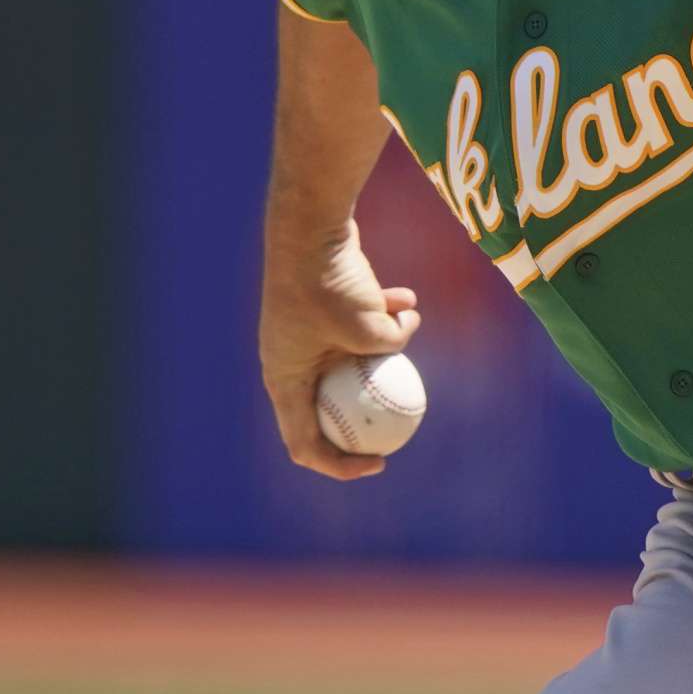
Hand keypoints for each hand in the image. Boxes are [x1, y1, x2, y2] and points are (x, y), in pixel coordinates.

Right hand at [260, 217, 420, 479]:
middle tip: (407, 418)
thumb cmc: (328, 284)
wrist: (310, 229)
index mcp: (285, 382)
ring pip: (355, 358)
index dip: (339, 464)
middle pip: (334, 403)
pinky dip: (385, 312)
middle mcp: (293, 362)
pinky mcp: (328, 307)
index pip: (305, 443)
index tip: (378, 463)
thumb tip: (404, 339)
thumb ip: (387, 346)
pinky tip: (406, 297)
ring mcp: (310, 334)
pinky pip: (361, 322)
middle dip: (370, 409)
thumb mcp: (365, 327)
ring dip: (386, 344)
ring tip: (404, 321)